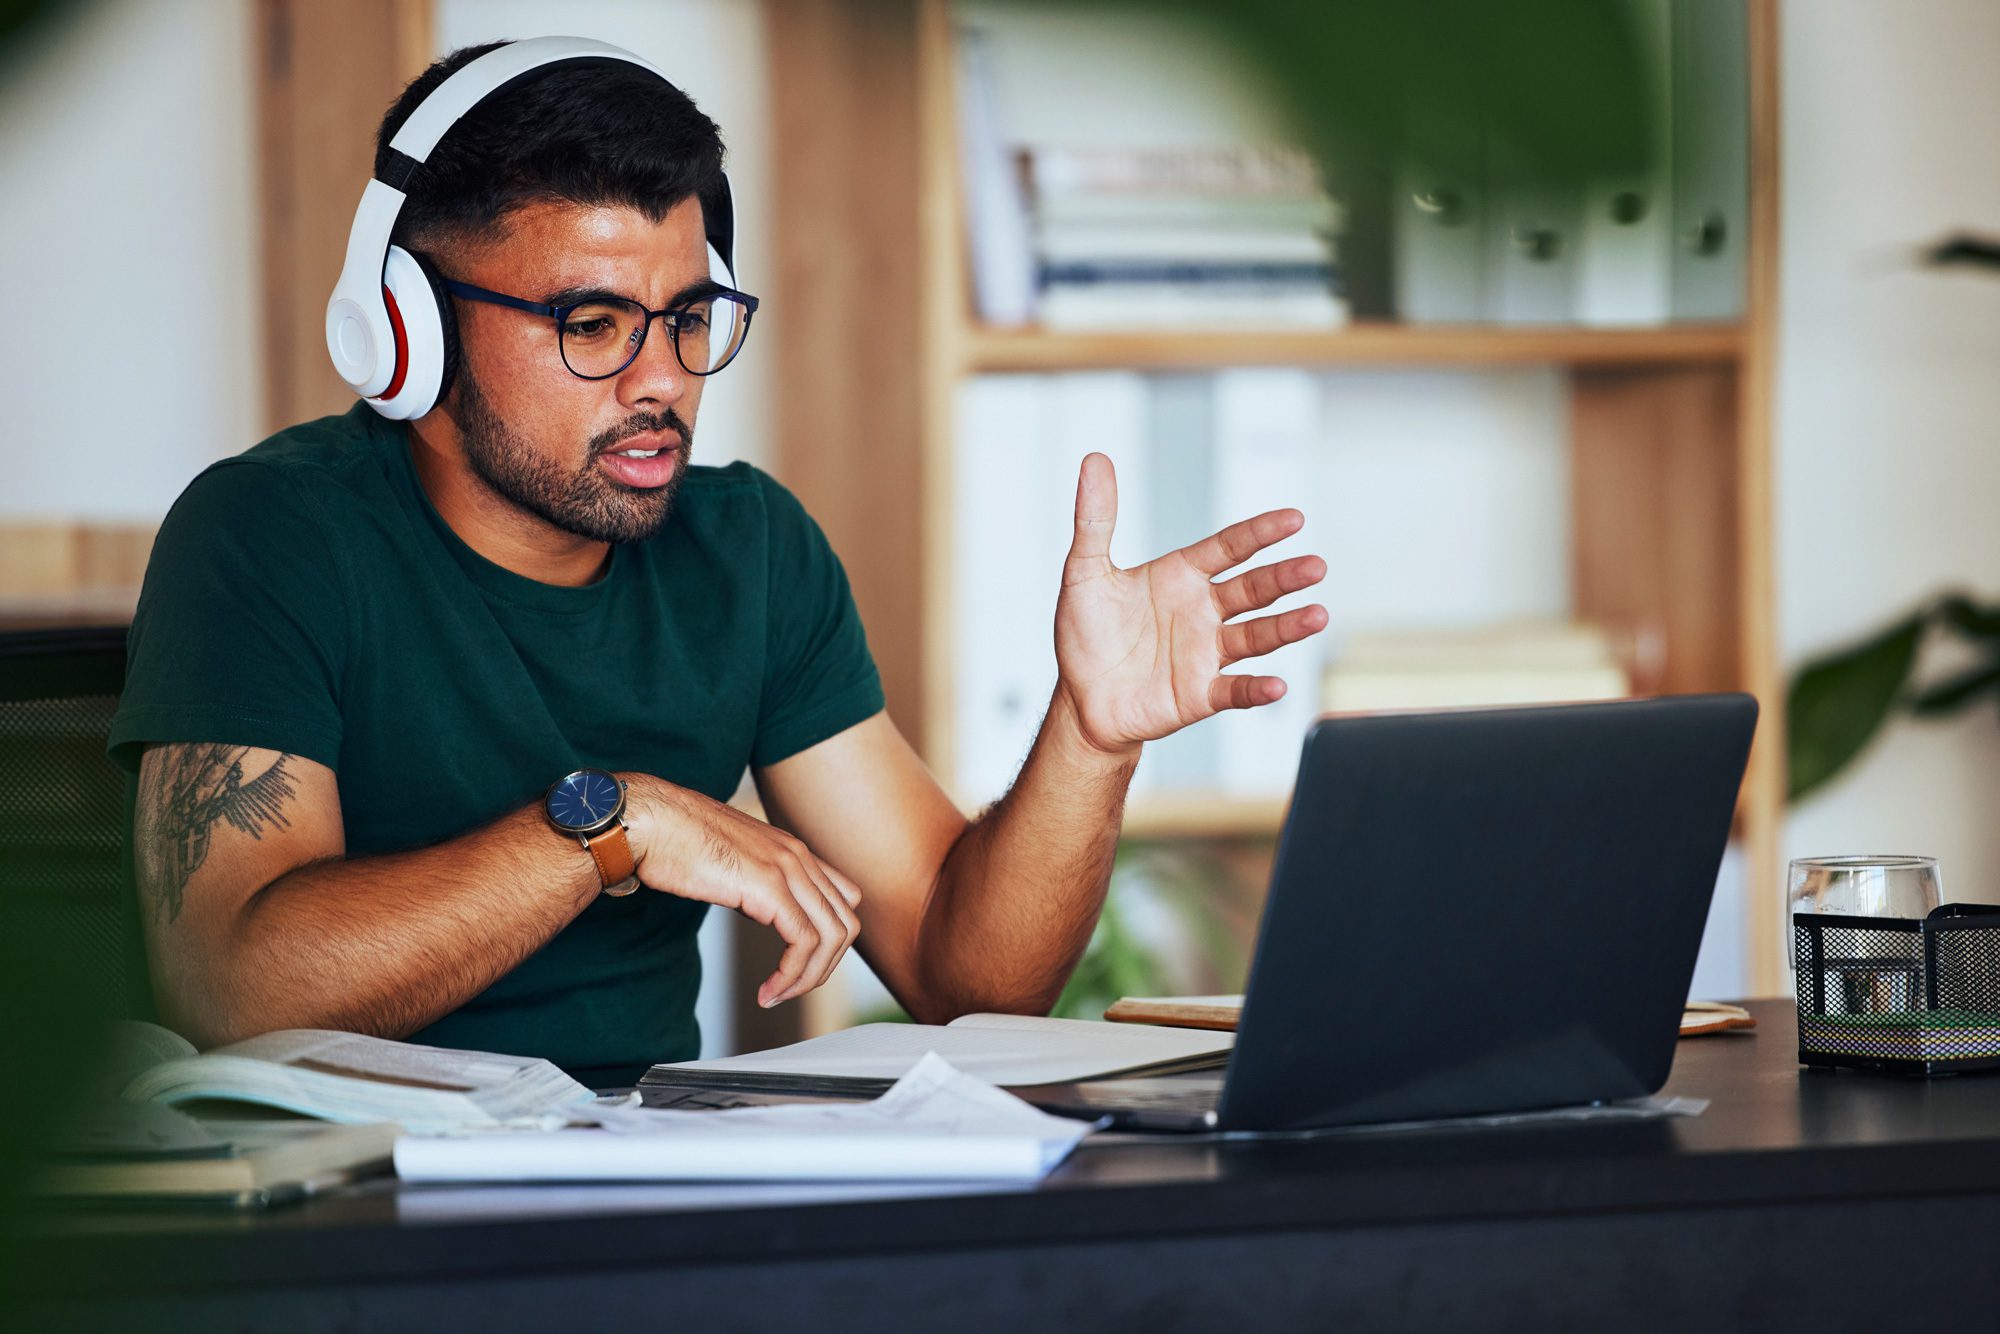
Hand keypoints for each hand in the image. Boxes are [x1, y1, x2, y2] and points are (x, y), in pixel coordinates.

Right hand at [619, 775, 860, 1007]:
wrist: (648, 822)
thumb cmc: (674, 841)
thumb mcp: (732, 863)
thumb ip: (756, 883)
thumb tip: (761, 910)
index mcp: (792, 850)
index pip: (844, 900)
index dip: (829, 941)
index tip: (797, 967)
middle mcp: (798, 855)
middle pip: (846, 923)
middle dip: (823, 967)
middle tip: (788, 990)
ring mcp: (787, 867)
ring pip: (833, 936)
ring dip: (808, 978)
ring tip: (777, 995)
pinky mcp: (768, 886)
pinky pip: (802, 942)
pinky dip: (791, 975)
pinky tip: (767, 991)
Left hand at [1053, 452, 1328, 753]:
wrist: (1081, 699)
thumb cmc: (1086, 635)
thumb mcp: (1085, 571)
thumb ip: (1095, 519)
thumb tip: (1095, 459)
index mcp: (1182, 576)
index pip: (1230, 547)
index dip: (1260, 533)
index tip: (1293, 519)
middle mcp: (1203, 611)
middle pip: (1254, 588)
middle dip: (1285, 577)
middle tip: (1316, 566)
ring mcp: (1206, 652)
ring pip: (1256, 635)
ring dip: (1287, 627)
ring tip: (1317, 615)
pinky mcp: (1200, 693)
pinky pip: (1235, 690)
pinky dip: (1257, 689)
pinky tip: (1278, 685)